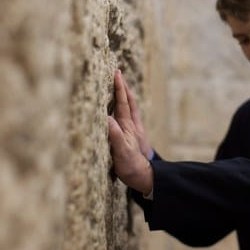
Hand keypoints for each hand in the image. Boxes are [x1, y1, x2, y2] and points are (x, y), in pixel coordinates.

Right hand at [107, 69, 153, 194]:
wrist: (144, 177)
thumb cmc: (130, 165)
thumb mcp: (121, 151)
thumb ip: (114, 134)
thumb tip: (105, 117)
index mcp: (127, 126)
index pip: (122, 102)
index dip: (119, 87)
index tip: (116, 72)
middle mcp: (131, 126)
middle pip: (128, 102)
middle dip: (123, 87)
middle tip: (118, 74)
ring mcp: (133, 131)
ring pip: (130, 109)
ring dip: (125, 96)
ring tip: (121, 87)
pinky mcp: (133, 138)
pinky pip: (129, 117)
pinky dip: (125, 109)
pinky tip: (122, 111)